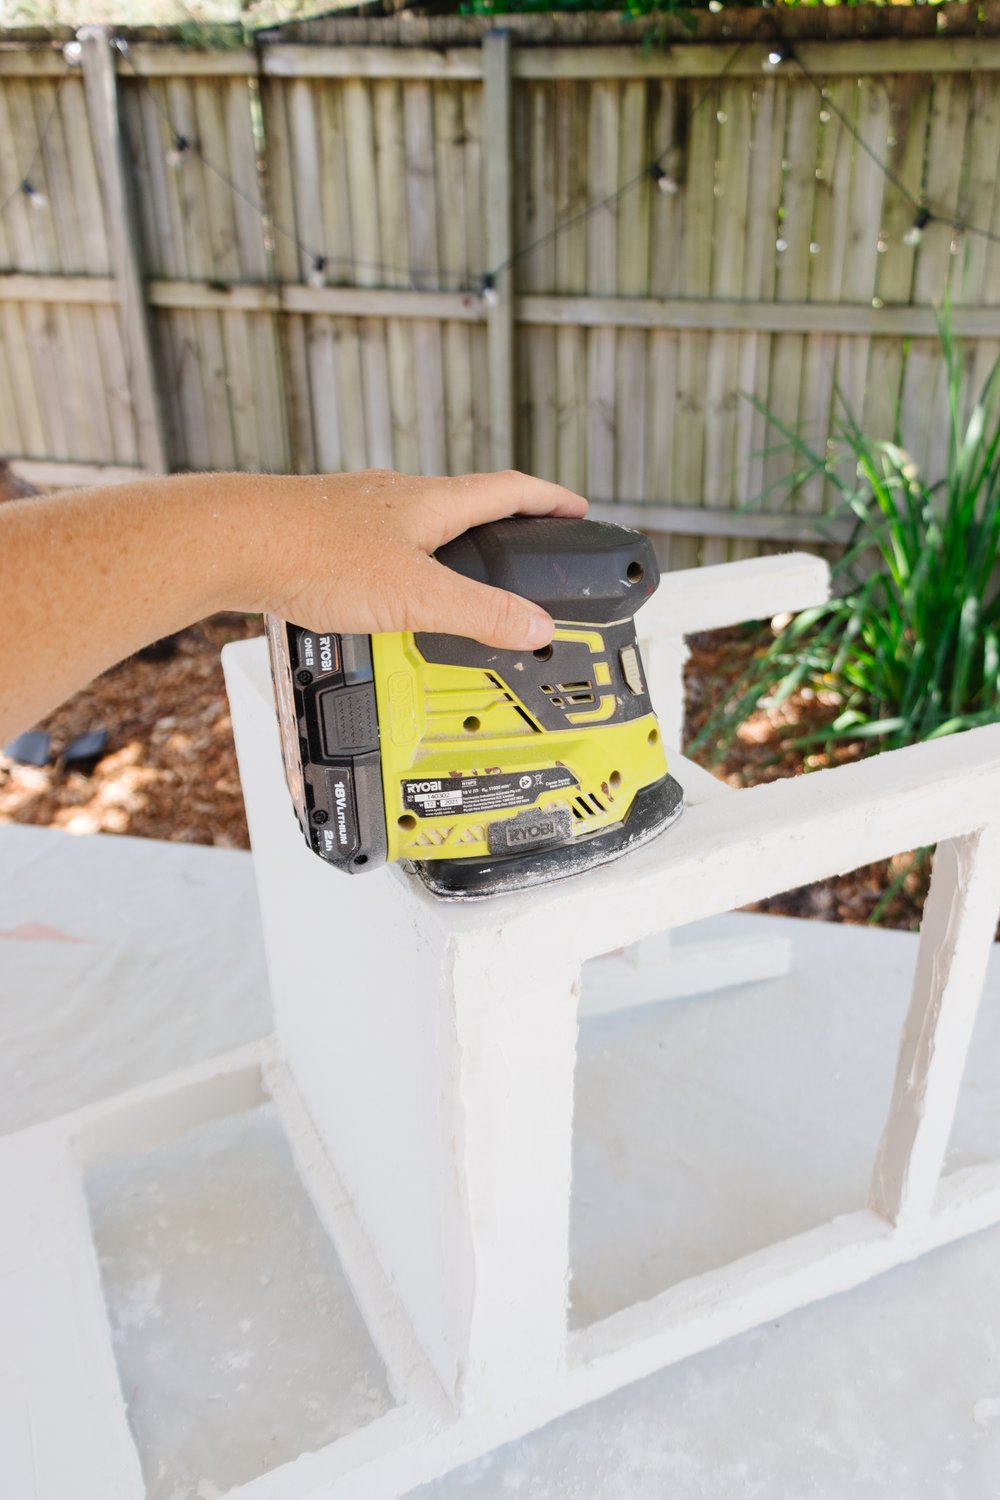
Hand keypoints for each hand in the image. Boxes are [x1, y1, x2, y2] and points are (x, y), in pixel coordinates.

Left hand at [247, 468, 587, 649]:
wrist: (232, 541)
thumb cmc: (313, 553)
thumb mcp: (414, 594)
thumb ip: (479, 612)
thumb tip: (536, 625)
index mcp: (429, 501)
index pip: (508, 491)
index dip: (549, 500)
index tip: (577, 508)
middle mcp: (394, 496)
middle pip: (462, 502)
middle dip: (498, 524)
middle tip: (522, 544)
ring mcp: (355, 509)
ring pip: (415, 523)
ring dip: (444, 545)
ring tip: (456, 578)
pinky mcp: (319, 530)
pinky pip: (375, 544)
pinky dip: (397, 563)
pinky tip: (380, 592)